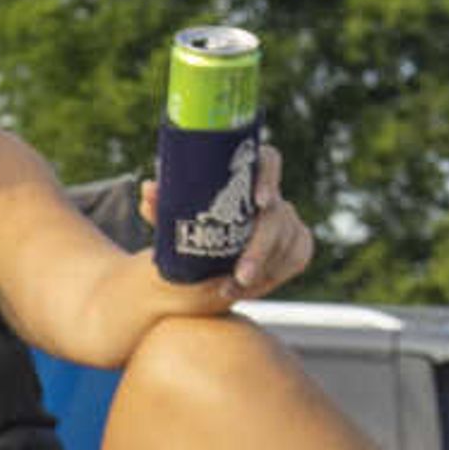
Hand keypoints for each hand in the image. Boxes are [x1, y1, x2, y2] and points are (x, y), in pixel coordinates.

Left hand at [135, 146, 314, 301]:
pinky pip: (298, 258)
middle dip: (260, 248)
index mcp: (245, 175)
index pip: (269, 160)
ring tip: (232, 288)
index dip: (270, 177)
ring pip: (288, 240)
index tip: (261, 201)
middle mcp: (271, 194)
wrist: (203, 256)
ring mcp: (288, 217)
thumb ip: (161, 205)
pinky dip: (274, 276)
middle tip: (240, 275)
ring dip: (263, 270)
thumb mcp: (173, 218)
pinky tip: (249, 289)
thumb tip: (149, 189)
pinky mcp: (299, 240)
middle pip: (277, 214)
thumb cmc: (189, 227)